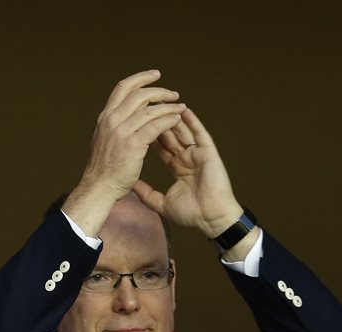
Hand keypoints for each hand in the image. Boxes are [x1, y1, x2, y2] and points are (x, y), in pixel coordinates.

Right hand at [63, 70, 185, 234]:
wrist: (98, 188)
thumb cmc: (103, 169)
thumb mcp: (104, 139)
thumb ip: (114, 125)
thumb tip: (127, 114)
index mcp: (105, 117)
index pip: (123, 88)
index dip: (141, 78)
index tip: (156, 75)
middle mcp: (112, 120)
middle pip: (139, 94)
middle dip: (160, 91)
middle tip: (174, 94)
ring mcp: (121, 131)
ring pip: (150, 109)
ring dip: (168, 106)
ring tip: (180, 107)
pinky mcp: (133, 144)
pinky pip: (156, 125)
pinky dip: (168, 120)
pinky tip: (177, 119)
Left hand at [133, 108, 245, 238]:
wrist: (211, 219)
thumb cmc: (190, 214)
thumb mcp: (161, 203)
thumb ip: (146, 193)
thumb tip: (129, 186)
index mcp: (177, 167)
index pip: (160, 146)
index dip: (148, 135)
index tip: (135, 124)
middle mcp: (186, 157)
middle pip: (169, 135)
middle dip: (158, 122)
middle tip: (146, 107)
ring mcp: (198, 154)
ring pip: (182, 131)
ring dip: (172, 117)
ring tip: (161, 103)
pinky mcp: (208, 153)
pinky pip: (199, 134)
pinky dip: (192, 122)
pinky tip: (183, 110)